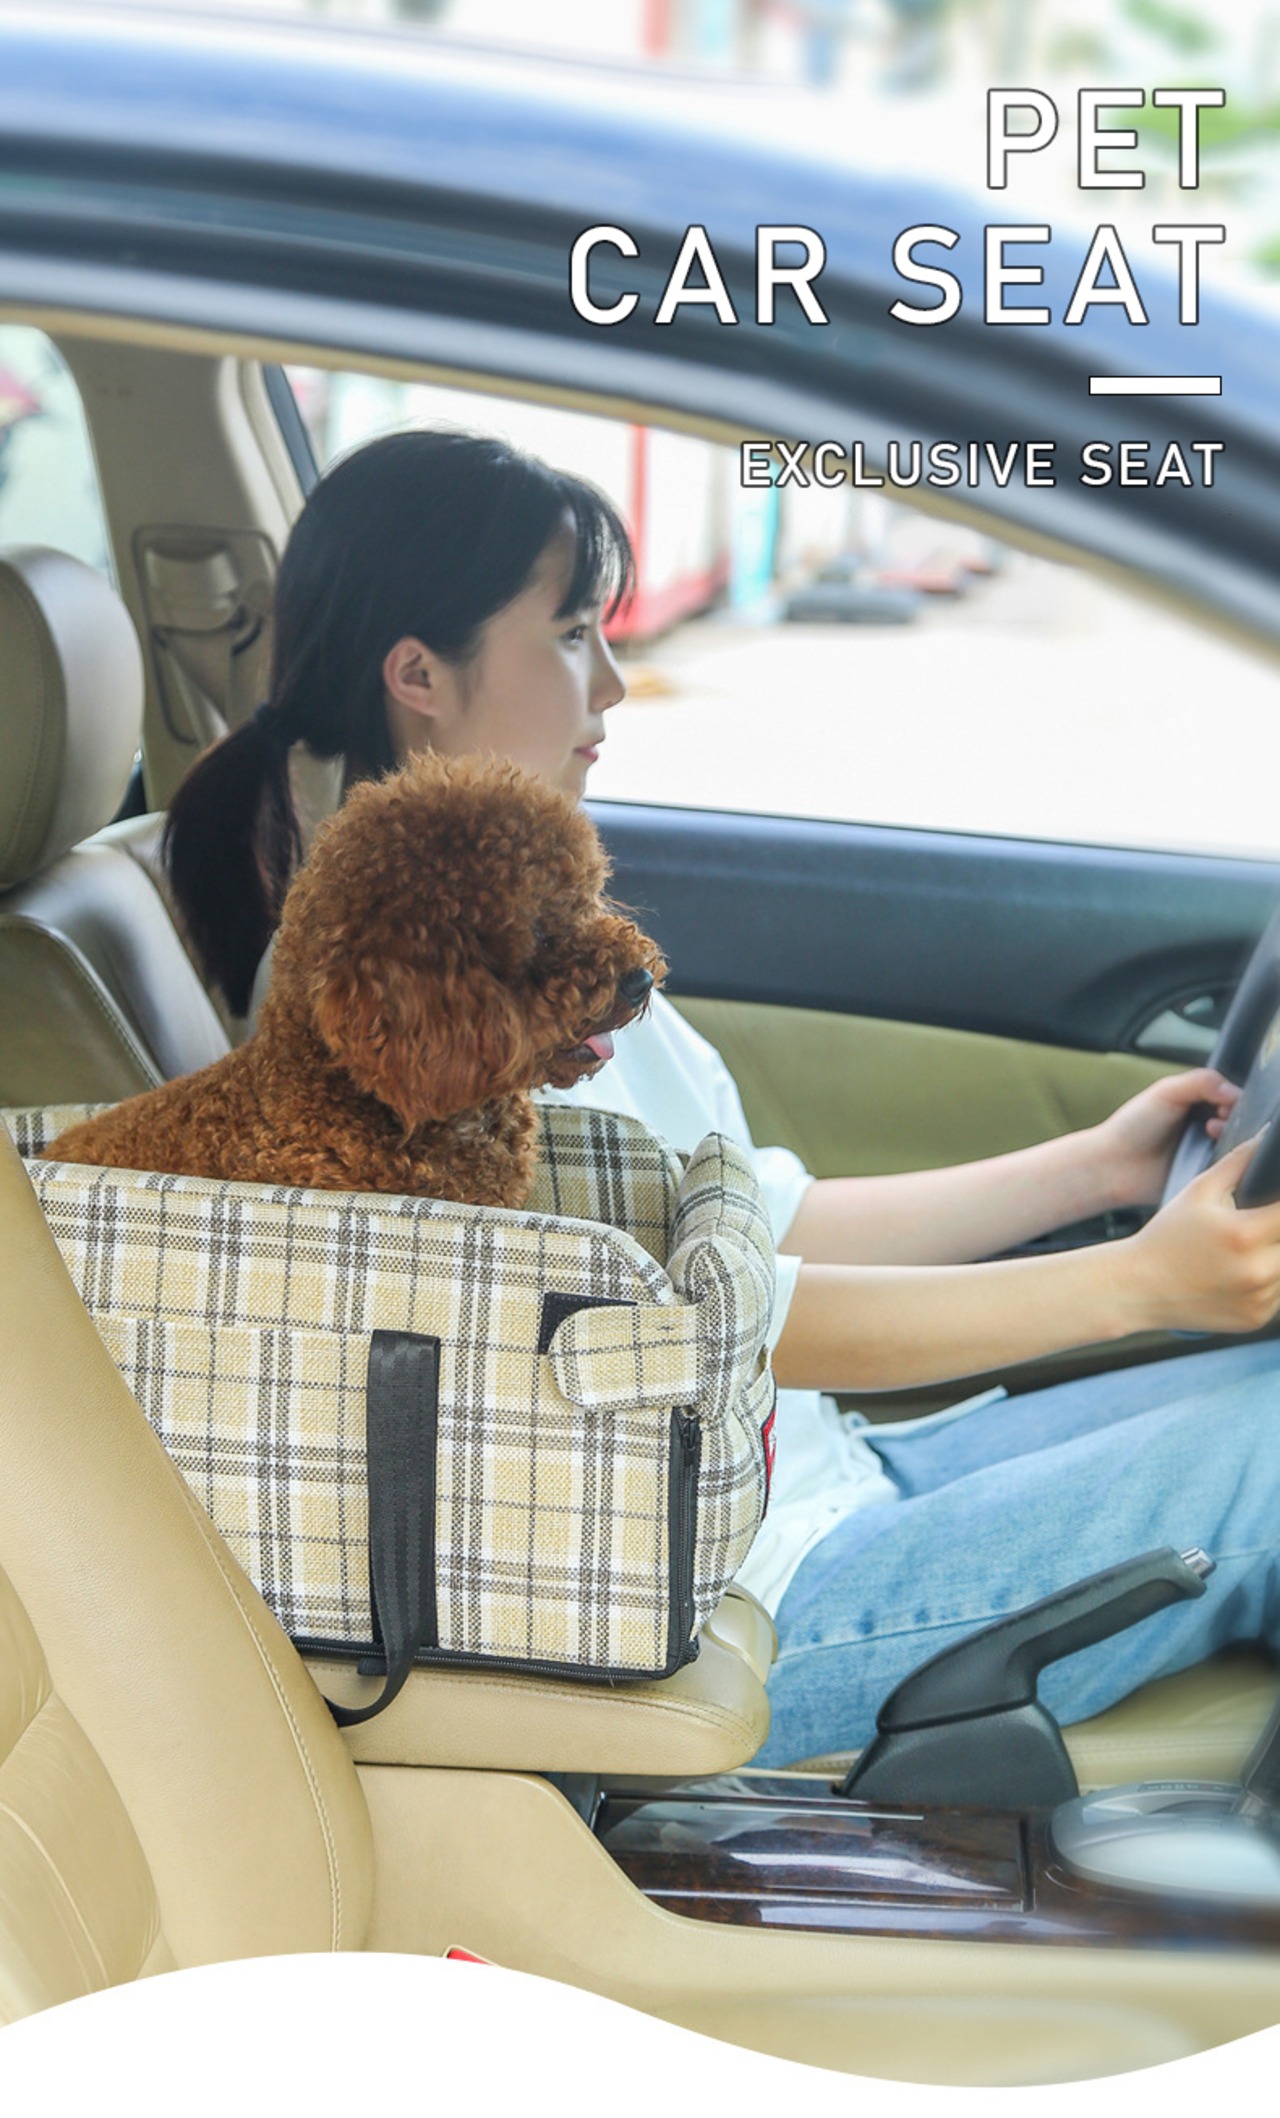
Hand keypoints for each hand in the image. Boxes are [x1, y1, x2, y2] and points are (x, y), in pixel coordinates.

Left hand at [1092, 1067, 1238, 1209]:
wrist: (1113, 1166)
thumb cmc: (1131, 1127)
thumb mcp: (1166, 1092)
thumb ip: (1201, 1082)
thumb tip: (1233, 1089)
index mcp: (1196, 1102)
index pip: (1230, 1096)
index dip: (1233, 1098)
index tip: (1224, 1103)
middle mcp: (1203, 1126)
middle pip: (1237, 1120)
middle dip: (1234, 1118)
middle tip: (1216, 1120)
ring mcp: (1205, 1152)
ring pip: (1236, 1145)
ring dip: (1231, 1139)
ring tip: (1210, 1134)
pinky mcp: (1205, 1176)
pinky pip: (1227, 1170)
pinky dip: (1226, 1162)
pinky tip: (1212, 1157)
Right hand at [1117, 1133, 1279, 1334]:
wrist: (1138, 1287)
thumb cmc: (1166, 1236)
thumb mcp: (1199, 1191)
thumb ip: (1239, 1162)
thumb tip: (1266, 1139)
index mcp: (1246, 1234)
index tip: (1274, 1201)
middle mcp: (1258, 1271)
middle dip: (1277, 1229)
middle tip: (1259, 1223)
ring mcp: (1259, 1299)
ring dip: (1277, 1254)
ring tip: (1248, 1245)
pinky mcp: (1256, 1319)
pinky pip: (1279, 1294)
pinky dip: (1270, 1280)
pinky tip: (1244, 1269)